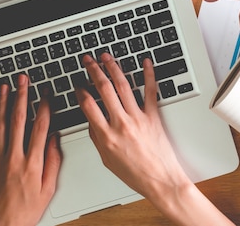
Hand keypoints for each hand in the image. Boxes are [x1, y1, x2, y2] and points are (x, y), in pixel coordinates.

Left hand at [0, 74, 61, 225]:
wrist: (2, 225)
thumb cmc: (27, 210)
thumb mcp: (49, 188)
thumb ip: (53, 161)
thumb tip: (54, 139)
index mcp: (33, 163)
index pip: (40, 127)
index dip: (44, 107)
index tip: (46, 93)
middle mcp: (14, 157)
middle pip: (18, 120)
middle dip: (22, 96)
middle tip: (24, 80)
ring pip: (0, 125)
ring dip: (2, 103)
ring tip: (5, 87)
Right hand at [77, 53, 232, 225]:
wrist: (160, 181)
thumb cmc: (135, 174)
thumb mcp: (107, 159)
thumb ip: (97, 138)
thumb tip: (91, 120)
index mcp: (106, 136)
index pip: (88, 106)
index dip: (81, 91)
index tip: (78, 84)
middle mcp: (121, 124)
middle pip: (104, 89)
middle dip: (94, 70)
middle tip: (89, 60)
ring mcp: (138, 118)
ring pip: (123, 86)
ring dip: (114, 68)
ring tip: (107, 57)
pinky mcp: (153, 117)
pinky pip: (150, 91)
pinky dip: (148, 75)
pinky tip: (146, 63)